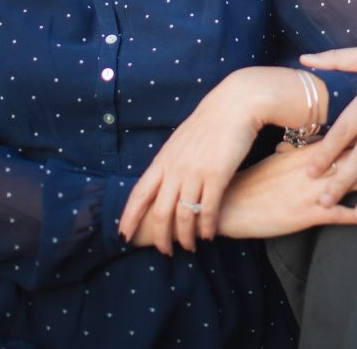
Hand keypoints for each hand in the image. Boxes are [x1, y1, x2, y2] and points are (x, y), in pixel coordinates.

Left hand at [119, 70, 262, 254]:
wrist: (234, 104)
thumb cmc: (208, 123)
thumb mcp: (181, 141)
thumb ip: (170, 161)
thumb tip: (162, 179)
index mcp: (163, 159)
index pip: (139, 193)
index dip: (129, 217)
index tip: (123, 236)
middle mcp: (175, 167)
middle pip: (159, 211)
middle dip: (160, 237)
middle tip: (165, 251)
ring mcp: (195, 172)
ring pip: (183, 215)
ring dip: (184, 236)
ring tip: (189, 247)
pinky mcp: (217, 175)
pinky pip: (207, 210)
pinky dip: (205, 227)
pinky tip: (207, 234)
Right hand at [218, 147, 356, 238]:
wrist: (233, 204)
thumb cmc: (254, 180)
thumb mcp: (276, 158)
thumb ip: (297, 147)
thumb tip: (309, 140)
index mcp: (307, 151)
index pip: (346, 136)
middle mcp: (315, 167)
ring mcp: (314, 191)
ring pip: (356, 183)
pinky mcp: (310, 214)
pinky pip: (343, 216)